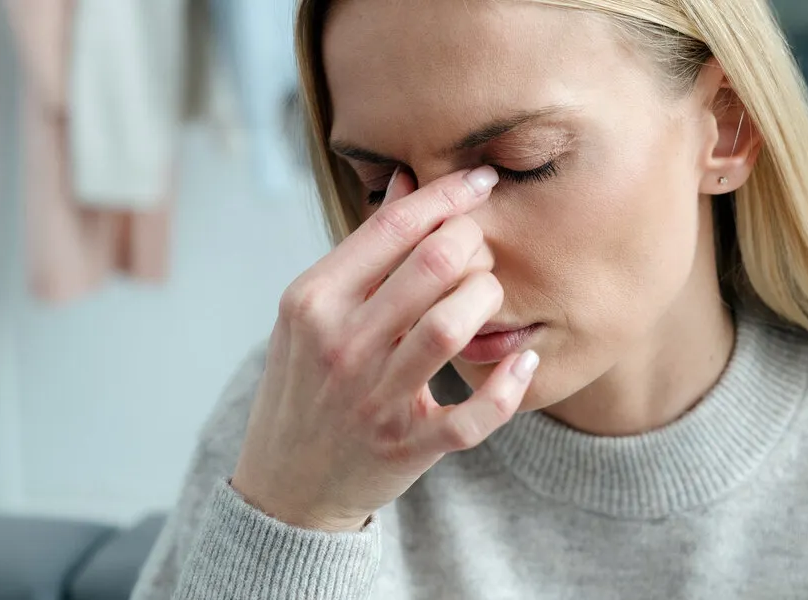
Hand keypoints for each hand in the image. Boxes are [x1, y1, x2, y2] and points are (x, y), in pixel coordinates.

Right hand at [230, 165, 539, 531]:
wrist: (285, 484)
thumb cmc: (306, 382)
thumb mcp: (315, 311)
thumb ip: (365, 249)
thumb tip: (407, 181)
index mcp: (314, 300)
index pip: (391, 228)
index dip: (446, 196)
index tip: (482, 180)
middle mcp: (339, 343)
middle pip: (431, 264)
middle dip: (473, 243)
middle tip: (481, 249)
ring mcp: (371, 397)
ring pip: (452, 327)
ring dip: (486, 299)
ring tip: (488, 296)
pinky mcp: (404, 445)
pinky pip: (472, 413)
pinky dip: (508, 386)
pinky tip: (522, 361)